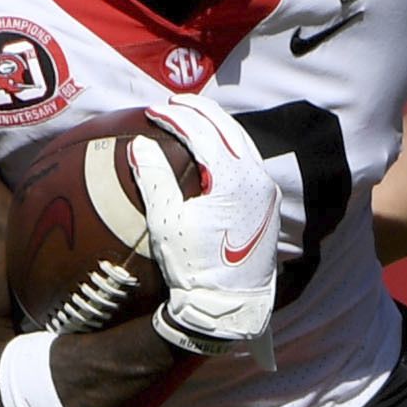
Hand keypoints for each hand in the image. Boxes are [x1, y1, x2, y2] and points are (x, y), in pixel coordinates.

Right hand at [129, 94, 281, 356]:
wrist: (229, 305)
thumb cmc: (195, 266)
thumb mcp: (167, 222)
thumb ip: (154, 179)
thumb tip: (140, 144)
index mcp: (234, 179)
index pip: (202, 132)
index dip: (175, 117)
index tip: (152, 110)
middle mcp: (257, 178)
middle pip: (228, 127)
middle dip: (200, 110)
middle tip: (174, 101)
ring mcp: (266, 190)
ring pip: (243, 141)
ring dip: (217, 124)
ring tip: (192, 114)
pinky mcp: (267, 203)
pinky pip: (249, 159)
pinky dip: (229, 144)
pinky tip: (213, 145)